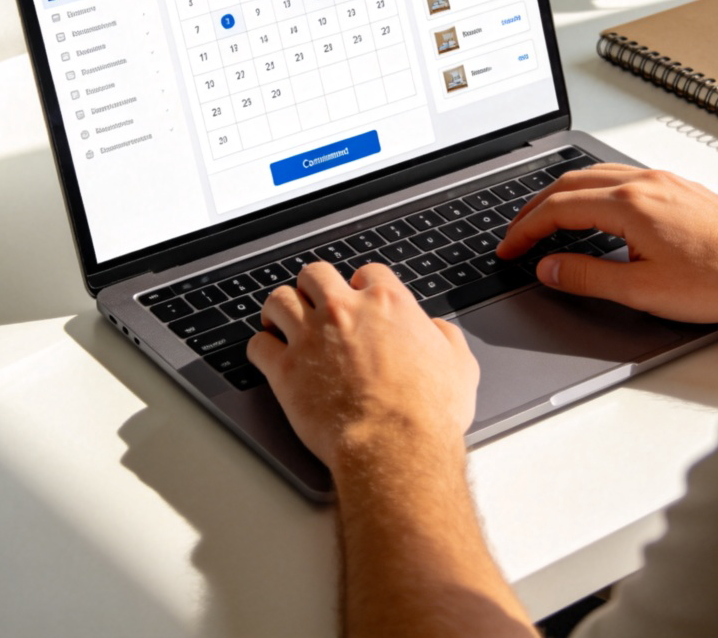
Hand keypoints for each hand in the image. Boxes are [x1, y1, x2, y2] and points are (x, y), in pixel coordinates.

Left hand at [247, 262, 479, 470]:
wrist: (395, 446)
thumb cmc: (427, 412)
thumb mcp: (459, 366)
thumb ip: (445, 338)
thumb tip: (437, 331)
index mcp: (386, 303)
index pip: (367, 271)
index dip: (362, 284)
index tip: (358, 296)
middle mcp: (344, 310)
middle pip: (315, 274)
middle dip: (314, 286)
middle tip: (315, 303)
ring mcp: (310, 337)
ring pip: (279, 301)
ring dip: (280, 309)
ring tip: (281, 321)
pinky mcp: (284, 369)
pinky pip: (258, 345)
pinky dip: (261, 348)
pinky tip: (268, 355)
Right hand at [496, 163, 717, 327]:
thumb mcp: (642, 291)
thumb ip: (587, 277)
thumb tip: (549, 268)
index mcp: (629, 205)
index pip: (558, 208)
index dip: (525, 229)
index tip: (510, 248)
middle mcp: (644, 183)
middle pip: (570, 183)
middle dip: (535, 209)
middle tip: (517, 234)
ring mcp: (663, 181)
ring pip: (595, 174)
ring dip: (562, 194)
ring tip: (546, 219)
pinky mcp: (679, 187)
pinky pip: (621, 176)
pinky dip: (592, 190)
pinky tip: (595, 210)